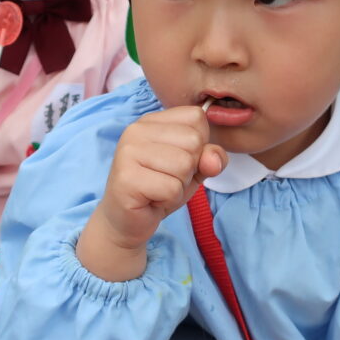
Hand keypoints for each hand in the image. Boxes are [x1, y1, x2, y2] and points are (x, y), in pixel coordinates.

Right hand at [77, 105, 226, 279]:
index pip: (197, 117)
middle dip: (189, 169)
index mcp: (152, 120)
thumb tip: (213, 160)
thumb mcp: (194, 168)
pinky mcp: (126, 178)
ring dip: (179, 186)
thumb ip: (211, 157)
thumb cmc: (160, 190)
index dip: (198, 145)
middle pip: (193, 141)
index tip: (175, 161)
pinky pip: (171, 188)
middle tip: (165, 179)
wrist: (127, 222)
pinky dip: (169, 200)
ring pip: (184, 165)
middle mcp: (136, 130)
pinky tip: (151, 200)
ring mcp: (128, 152)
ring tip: (158, 189)